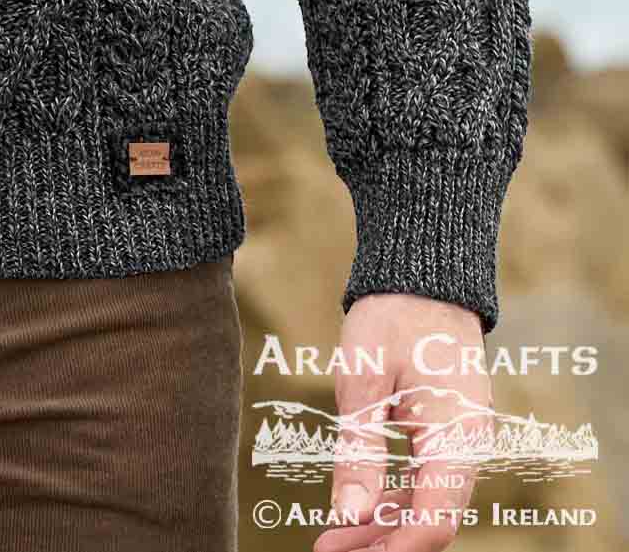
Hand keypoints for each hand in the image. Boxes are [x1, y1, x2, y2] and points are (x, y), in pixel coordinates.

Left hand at [312, 294, 491, 547]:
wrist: (423, 272)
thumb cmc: (395, 316)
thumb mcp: (365, 380)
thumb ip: (359, 450)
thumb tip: (348, 515)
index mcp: (458, 440)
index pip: (433, 520)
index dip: (393, 547)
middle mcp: (468, 448)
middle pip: (429, 518)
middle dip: (382, 541)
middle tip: (328, 550)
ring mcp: (460, 440)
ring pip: (425, 501)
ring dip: (384, 523)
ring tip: (334, 538)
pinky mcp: (447, 431)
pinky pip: (424, 479)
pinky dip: (393, 496)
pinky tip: (357, 507)